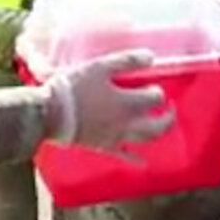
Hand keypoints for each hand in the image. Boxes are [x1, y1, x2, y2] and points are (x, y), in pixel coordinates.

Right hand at [45, 50, 174, 158]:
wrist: (50, 113)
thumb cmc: (74, 88)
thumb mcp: (101, 66)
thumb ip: (127, 61)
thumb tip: (151, 57)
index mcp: (128, 103)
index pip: (154, 99)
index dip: (157, 92)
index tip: (153, 86)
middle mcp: (127, 123)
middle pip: (158, 125)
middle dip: (167, 118)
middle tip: (170, 109)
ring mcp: (116, 137)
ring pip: (145, 140)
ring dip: (156, 133)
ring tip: (161, 127)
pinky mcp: (103, 146)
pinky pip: (123, 156)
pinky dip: (135, 158)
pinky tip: (143, 161)